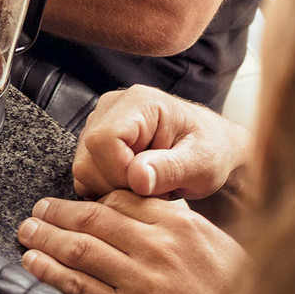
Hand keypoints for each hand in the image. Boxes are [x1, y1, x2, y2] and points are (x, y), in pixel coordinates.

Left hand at [18, 192, 244, 293]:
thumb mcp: (215, 246)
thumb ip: (180, 226)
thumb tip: (148, 210)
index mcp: (180, 224)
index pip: (121, 199)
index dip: (89, 198)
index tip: (71, 201)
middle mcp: (158, 246)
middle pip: (94, 218)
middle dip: (58, 212)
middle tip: (38, 211)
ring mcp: (143, 280)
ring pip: (80, 248)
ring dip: (47, 238)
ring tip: (28, 233)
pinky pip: (79, 287)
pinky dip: (51, 272)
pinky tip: (34, 265)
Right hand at [73, 85, 250, 199]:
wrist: (211, 150)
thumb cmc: (211, 152)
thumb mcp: (202, 163)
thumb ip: (170, 168)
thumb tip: (136, 177)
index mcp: (140, 102)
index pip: (104, 140)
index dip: (120, 173)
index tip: (150, 187)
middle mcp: (112, 107)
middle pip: (87, 159)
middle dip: (118, 186)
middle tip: (155, 190)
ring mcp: (99, 123)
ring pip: (83, 170)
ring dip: (114, 190)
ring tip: (148, 187)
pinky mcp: (94, 142)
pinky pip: (85, 176)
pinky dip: (107, 190)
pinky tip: (135, 186)